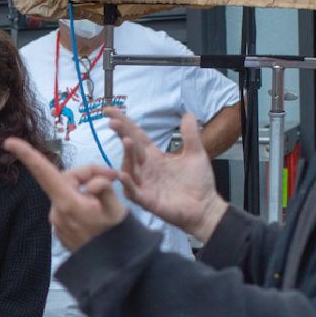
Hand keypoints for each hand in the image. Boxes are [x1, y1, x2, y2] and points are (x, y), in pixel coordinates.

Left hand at [4, 139, 127, 251]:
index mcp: (66, 203)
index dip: (27, 155)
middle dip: (87, 173)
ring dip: (85, 189)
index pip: (44, 173)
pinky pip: (68, 207)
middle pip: (66, 179)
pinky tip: (98, 211)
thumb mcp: (115, 208)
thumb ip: (103, 188)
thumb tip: (93, 183)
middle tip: (112, 177)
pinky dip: (81, 202)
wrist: (112, 266)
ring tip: (106, 196)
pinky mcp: (61, 230)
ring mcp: (57, 222)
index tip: (9, 142)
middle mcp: (56, 212)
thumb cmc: (114, 235)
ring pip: (68, 193)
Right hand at [105, 109, 226, 241]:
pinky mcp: (148, 200)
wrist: (206, 206)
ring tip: (126, 140)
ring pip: (130, 168)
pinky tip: (123, 174)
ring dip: (126, 155)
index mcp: (154, 157)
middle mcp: (146, 169)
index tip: (110, 110)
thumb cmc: (198, 182)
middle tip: (113, 121)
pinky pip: (134, 192)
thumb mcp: (196, 154)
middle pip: (130, 148)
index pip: (136, 136)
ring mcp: (145, 184)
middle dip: (122, 134)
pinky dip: (128, 183)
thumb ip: (190, 135)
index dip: (124, 123)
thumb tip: (188, 113)